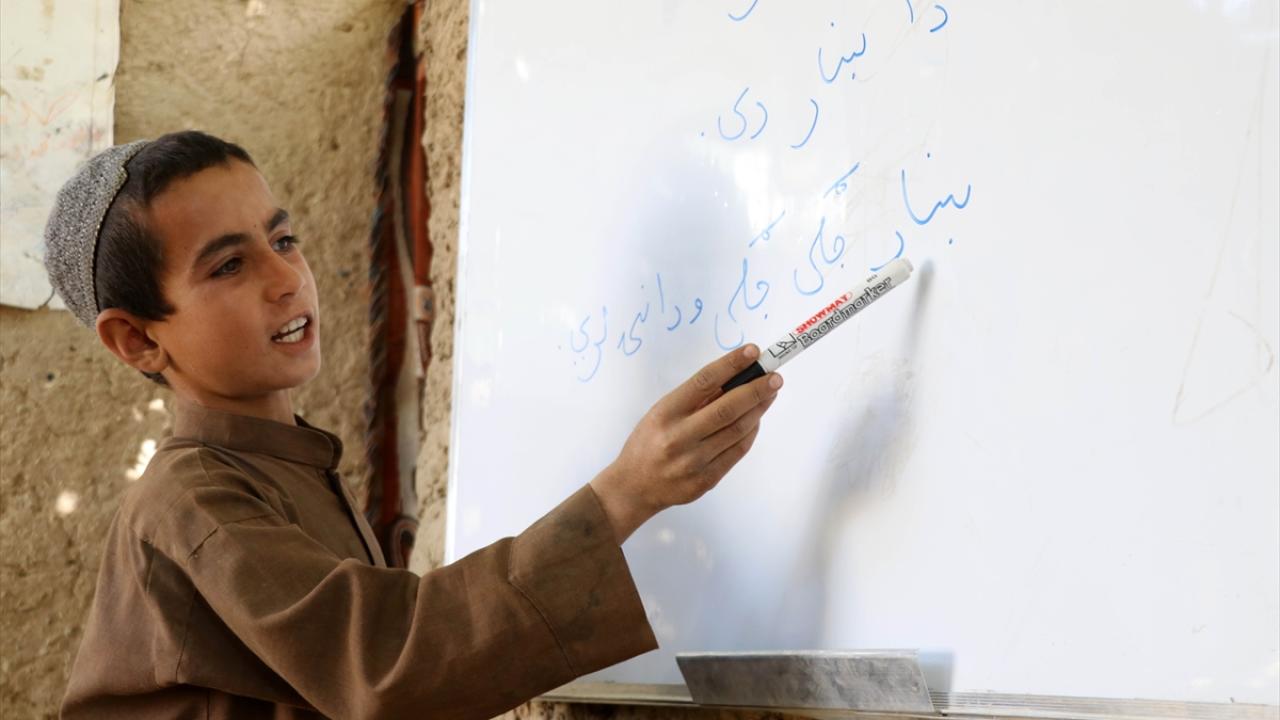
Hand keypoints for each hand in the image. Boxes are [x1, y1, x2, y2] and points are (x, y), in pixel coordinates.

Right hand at [590, 344, 782, 542]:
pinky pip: (737, 451)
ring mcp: (694, 462)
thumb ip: (695, 399)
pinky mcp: (706, 480)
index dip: (731, 364)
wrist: (634, 487)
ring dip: (758, 409)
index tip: (752, 352)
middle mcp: (679, 437)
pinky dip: (751, 432)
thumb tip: (734, 378)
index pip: (704, 382)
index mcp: (665, 414)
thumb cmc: (648, 442)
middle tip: (775, 377)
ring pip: (738, 430)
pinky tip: (756, 419)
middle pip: (727, 408)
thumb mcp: (661, 412)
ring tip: (769, 394)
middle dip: (756, 390)